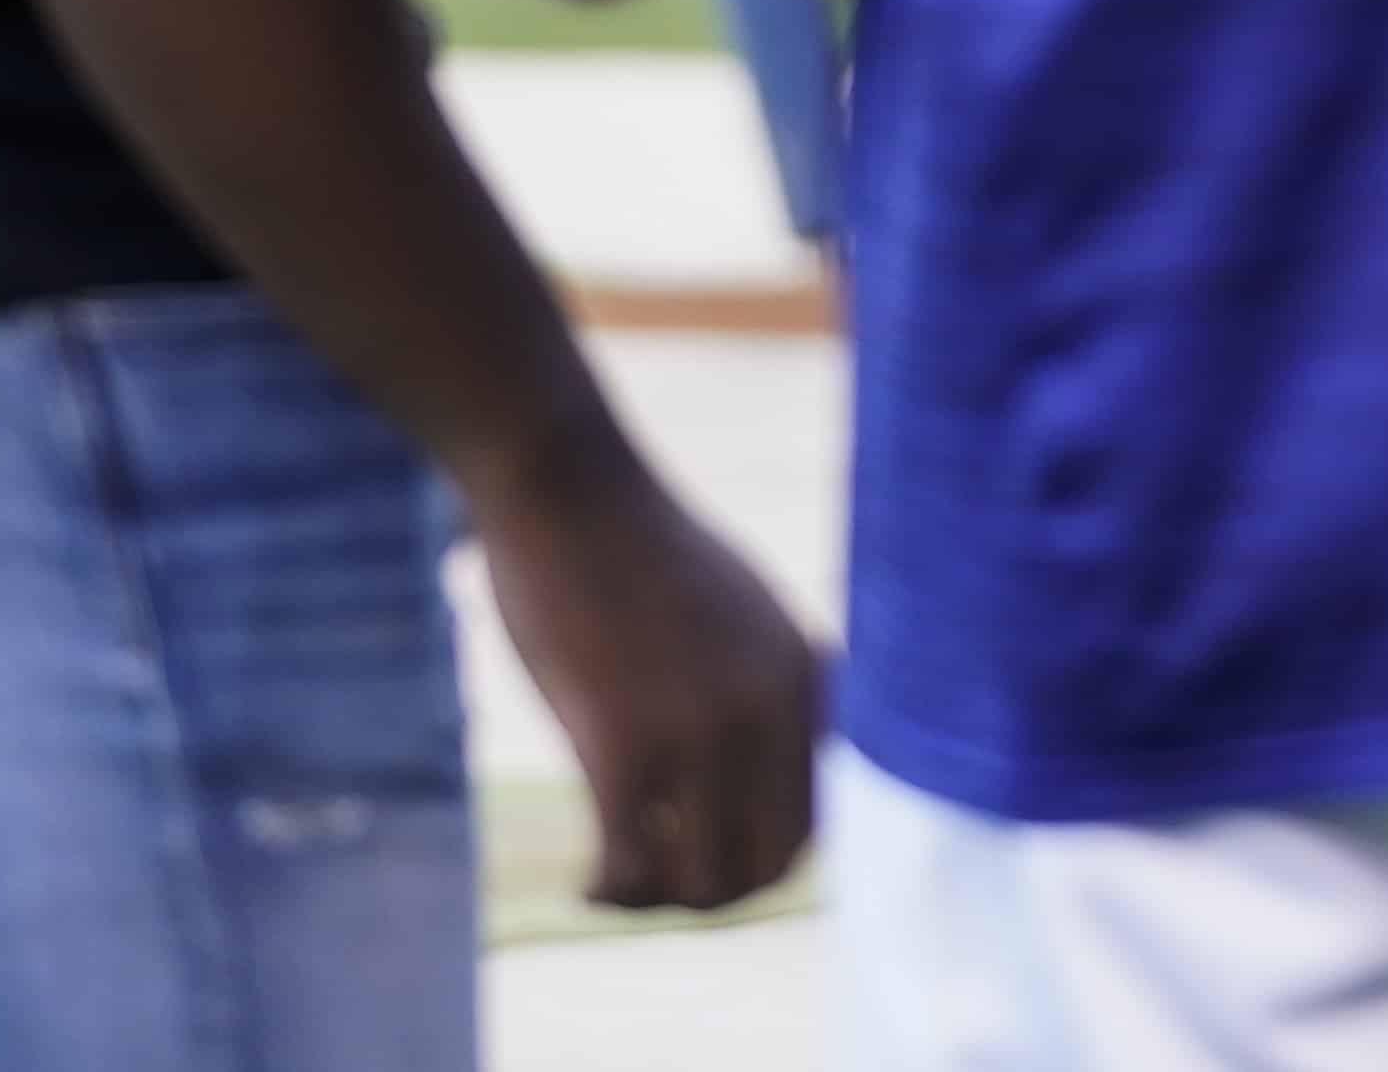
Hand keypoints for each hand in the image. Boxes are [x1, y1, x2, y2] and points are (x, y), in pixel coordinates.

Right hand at [473, 429, 822, 911]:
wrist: (567, 487)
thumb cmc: (635, 548)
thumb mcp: (738, 614)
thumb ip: (763, 690)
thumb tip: (755, 785)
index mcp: (809, 676)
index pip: (821, 821)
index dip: (762, 861)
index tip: (704, 856)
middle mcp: (772, 707)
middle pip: (771, 865)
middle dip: (713, 893)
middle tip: (653, 880)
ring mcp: (702, 729)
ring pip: (705, 883)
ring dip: (657, 901)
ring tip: (615, 882)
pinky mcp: (624, 744)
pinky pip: (630, 866)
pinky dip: (609, 891)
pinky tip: (584, 883)